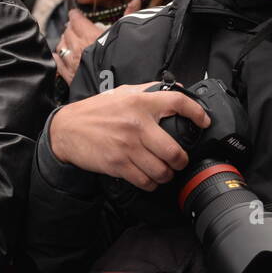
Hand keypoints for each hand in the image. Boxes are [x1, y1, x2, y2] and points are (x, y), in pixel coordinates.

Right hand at [48, 83, 208, 189]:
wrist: (67, 129)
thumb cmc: (97, 111)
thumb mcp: (123, 93)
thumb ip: (150, 90)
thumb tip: (178, 88)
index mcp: (140, 103)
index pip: (178, 102)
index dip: (197, 112)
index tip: (204, 121)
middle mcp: (136, 124)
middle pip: (174, 151)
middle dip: (182, 160)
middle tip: (180, 160)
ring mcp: (127, 146)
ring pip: (162, 170)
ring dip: (167, 174)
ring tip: (166, 171)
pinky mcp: (118, 164)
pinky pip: (145, 181)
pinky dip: (152, 184)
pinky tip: (150, 179)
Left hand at [54, 2, 139, 84]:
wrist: (117, 85)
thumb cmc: (124, 58)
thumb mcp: (127, 34)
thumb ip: (129, 15)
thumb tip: (136, 0)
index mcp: (89, 34)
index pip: (76, 19)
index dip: (75, 15)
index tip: (75, 14)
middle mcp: (77, 46)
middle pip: (67, 32)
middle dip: (71, 28)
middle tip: (74, 27)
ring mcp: (71, 62)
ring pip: (61, 46)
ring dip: (65, 41)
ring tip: (69, 41)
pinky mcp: (69, 76)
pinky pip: (58, 63)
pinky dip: (58, 57)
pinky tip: (59, 55)